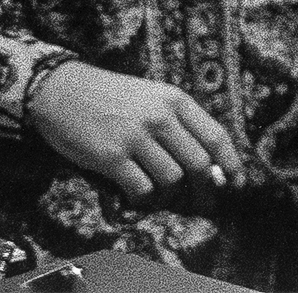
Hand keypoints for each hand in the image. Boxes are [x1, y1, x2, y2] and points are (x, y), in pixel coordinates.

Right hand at [28, 61, 245, 204]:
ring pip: (173, 180)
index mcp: (176, 100)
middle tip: (203, 206)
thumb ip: (178, 124)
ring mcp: (135, 137)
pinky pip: (142, 190)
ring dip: (172, 198)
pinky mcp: (111, 157)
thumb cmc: (111, 98)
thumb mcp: (152, 98)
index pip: (216, 136)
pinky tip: (139, 198)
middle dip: (206, 191)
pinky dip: (145, 201)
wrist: (62, 91)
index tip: (236, 185)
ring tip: (165, 201)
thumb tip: (207, 165)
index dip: (231, 165)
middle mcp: (161, 117)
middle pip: (199, 164)